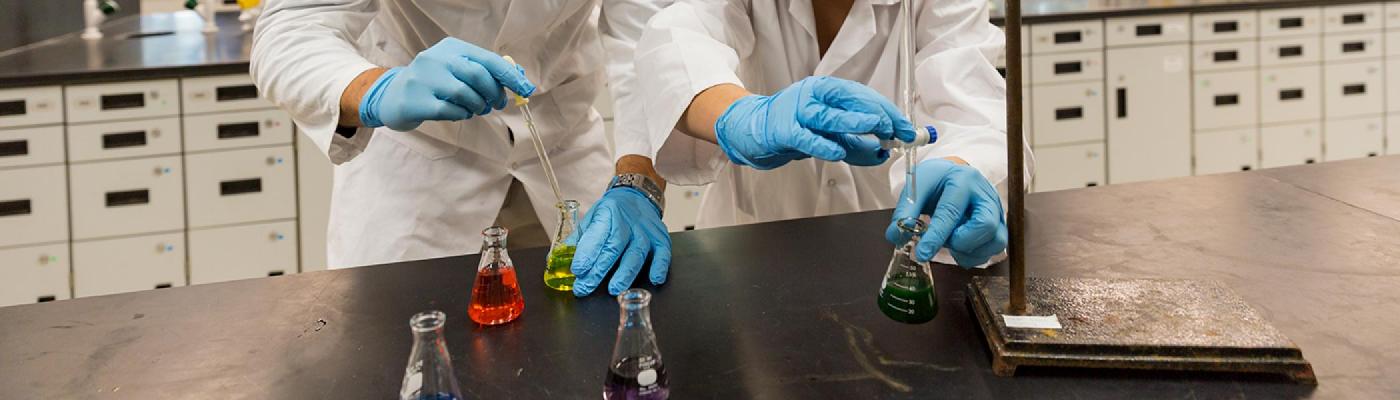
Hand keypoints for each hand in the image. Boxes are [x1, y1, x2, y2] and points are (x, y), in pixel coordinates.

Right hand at [359, 38, 535, 130]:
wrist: (394, 96)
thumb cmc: (435, 84)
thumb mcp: (457, 70)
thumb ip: (486, 72)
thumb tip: (520, 78)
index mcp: (452, 47)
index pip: (488, 59)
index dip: (510, 75)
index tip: (526, 89)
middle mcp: (437, 58)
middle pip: (479, 75)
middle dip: (495, 94)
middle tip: (497, 105)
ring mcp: (425, 78)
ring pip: (466, 94)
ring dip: (478, 106)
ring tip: (475, 109)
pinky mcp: (418, 100)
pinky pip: (452, 111)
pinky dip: (462, 115)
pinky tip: (460, 114)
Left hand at [571, 187, 671, 296]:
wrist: (637, 195)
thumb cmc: (612, 211)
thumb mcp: (591, 218)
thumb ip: (577, 239)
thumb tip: (556, 259)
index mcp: (607, 214)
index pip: (596, 236)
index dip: (586, 254)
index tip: (577, 270)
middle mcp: (627, 222)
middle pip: (613, 248)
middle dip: (598, 270)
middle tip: (585, 287)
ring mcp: (645, 231)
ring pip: (636, 253)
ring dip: (625, 273)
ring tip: (614, 289)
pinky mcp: (660, 238)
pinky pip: (663, 253)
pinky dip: (659, 266)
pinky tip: (654, 279)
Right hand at [714, 76, 916, 169]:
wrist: (754, 129)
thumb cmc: (794, 126)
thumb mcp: (827, 130)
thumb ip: (854, 140)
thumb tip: (883, 152)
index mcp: (826, 90)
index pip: (862, 95)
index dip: (886, 109)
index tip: (904, 126)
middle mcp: (812, 95)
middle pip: (850, 100)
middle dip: (877, 115)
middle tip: (896, 129)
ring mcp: (796, 111)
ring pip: (830, 117)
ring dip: (855, 123)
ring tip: (877, 129)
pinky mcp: (783, 131)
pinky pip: (806, 138)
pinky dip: (823, 146)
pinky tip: (838, 153)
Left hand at [886, 158, 1006, 266]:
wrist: (953, 175)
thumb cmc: (936, 181)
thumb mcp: (916, 188)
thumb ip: (906, 212)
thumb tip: (895, 235)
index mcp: (962, 180)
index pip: (951, 211)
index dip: (936, 236)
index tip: (922, 253)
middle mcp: (985, 194)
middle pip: (985, 226)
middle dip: (960, 242)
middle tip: (944, 240)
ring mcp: (996, 210)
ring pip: (996, 240)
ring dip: (970, 251)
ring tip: (952, 242)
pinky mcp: (999, 224)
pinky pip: (996, 248)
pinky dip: (975, 254)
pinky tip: (960, 247)